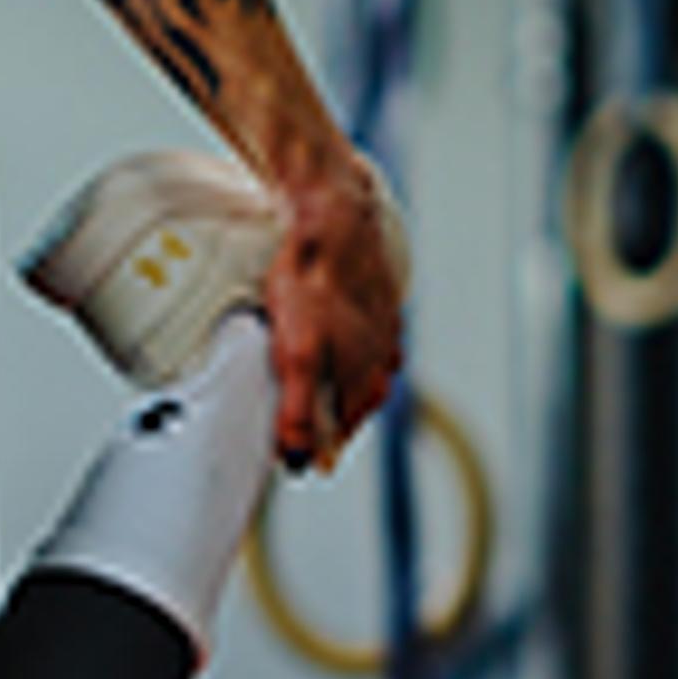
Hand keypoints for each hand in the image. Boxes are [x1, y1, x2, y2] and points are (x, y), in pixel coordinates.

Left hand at [263, 149, 407, 473]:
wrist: (332, 219)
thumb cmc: (312, 283)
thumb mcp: (294, 356)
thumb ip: (297, 411)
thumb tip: (298, 458)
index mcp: (362, 376)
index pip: (343, 428)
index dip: (322, 443)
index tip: (307, 455)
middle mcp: (380, 356)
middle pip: (360, 402)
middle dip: (337, 415)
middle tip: (314, 424)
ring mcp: (383, 325)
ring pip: (370, 368)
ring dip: (350, 382)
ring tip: (329, 388)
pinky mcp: (380, 297)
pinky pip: (373, 333)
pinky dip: (359, 345)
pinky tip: (348, 337)